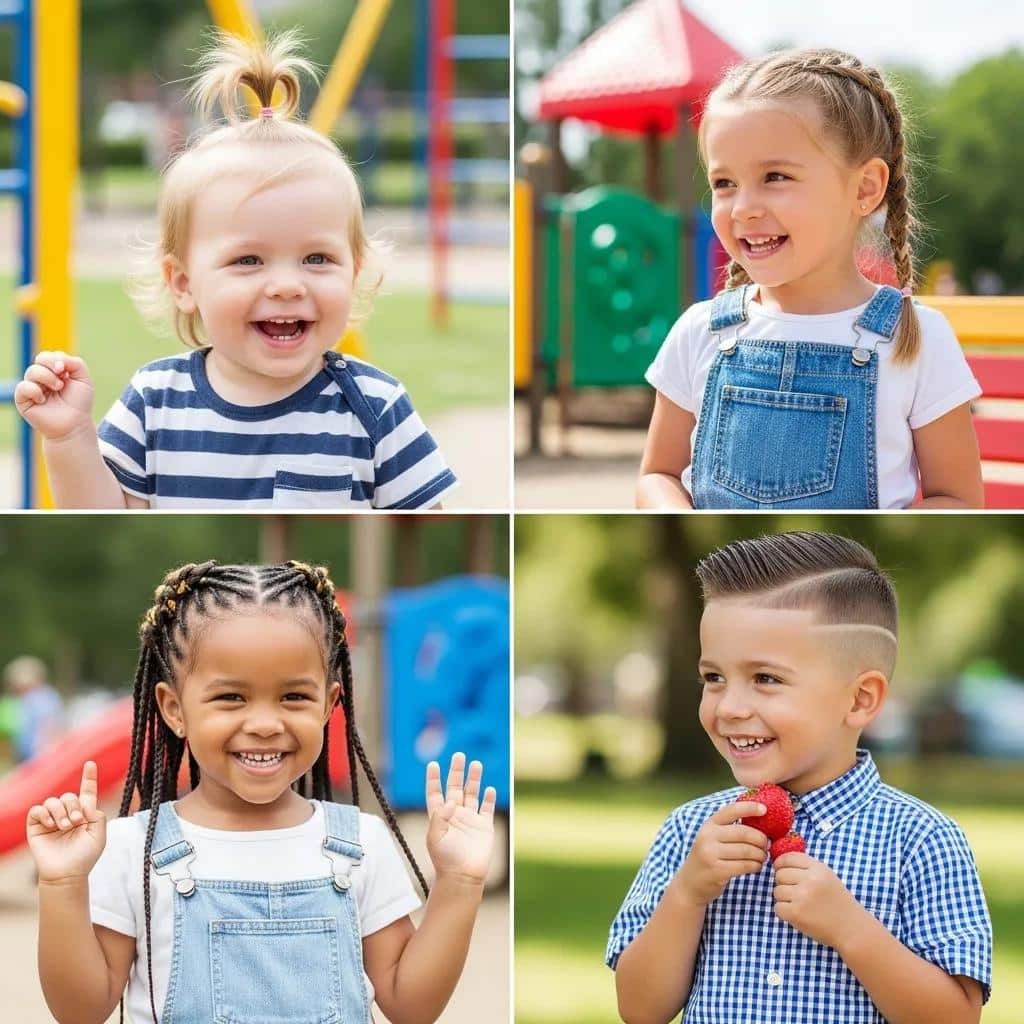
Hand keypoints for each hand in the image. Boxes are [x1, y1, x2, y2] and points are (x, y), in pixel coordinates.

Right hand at [14, 351, 94, 440]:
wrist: (74, 425)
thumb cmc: (79, 403)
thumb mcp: (83, 379)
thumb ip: (75, 362)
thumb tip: (58, 360)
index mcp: (52, 372)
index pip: (47, 356)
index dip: (57, 360)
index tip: (67, 372)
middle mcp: (40, 378)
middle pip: (40, 360)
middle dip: (53, 367)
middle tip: (63, 382)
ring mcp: (31, 388)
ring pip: (32, 371)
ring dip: (48, 378)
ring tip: (58, 388)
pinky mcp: (23, 400)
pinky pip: (23, 387)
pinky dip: (35, 390)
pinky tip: (43, 399)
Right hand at [26, 761, 106, 881]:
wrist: (67, 874)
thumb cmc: (85, 856)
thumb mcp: (99, 834)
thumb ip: (97, 815)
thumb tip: (85, 804)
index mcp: (85, 813)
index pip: (87, 791)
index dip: (89, 777)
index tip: (91, 763)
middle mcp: (68, 813)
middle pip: (69, 795)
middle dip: (73, 806)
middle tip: (76, 822)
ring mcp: (52, 819)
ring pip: (53, 800)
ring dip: (60, 811)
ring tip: (65, 826)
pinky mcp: (37, 826)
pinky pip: (37, 810)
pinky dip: (45, 813)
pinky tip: (51, 824)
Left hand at [425, 753, 495, 884]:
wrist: (463, 877)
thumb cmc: (445, 860)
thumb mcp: (435, 838)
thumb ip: (440, 818)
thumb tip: (450, 800)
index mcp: (440, 816)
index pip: (435, 793)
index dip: (434, 779)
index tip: (433, 764)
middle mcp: (455, 815)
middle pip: (455, 787)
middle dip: (457, 771)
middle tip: (459, 755)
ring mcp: (470, 820)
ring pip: (472, 794)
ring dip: (474, 779)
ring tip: (476, 764)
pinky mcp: (484, 827)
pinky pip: (487, 808)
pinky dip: (489, 798)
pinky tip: (489, 788)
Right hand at [673, 801, 769, 905]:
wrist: (690, 883)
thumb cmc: (709, 858)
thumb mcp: (713, 839)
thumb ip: (730, 830)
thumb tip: (761, 824)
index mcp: (709, 824)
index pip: (731, 810)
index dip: (749, 807)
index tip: (764, 809)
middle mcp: (708, 836)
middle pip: (744, 833)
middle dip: (760, 839)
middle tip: (767, 844)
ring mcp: (710, 853)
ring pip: (746, 850)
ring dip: (760, 854)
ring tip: (763, 857)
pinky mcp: (717, 870)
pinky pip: (744, 865)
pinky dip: (756, 866)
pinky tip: (757, 866)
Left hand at [773, 852, 859, 946]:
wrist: (851, 928)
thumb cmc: (837, 901)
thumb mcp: (827, 876)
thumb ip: (807, 867)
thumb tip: (779, 862)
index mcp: (818, 868)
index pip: (787, 858)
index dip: (781, 864)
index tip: (782, 871)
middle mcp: (810, 880)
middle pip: (779, 874)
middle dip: (783, 883)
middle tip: (794, 892)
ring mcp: (802, 897)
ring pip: (777, 891)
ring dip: (783, 899)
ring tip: (797, 904)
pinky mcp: (796, 913)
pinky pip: (777, 907)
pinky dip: (784, 912)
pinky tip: (796, 914)